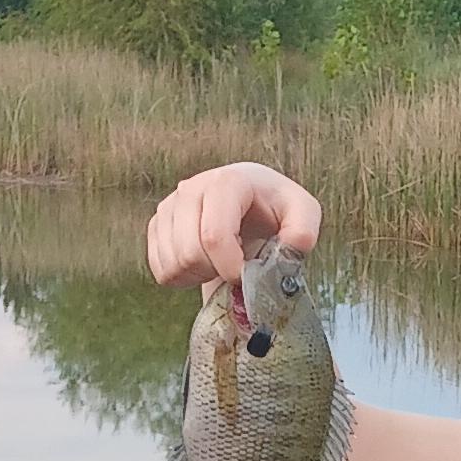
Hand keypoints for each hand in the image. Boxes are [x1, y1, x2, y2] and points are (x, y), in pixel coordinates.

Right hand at [146, 162, 322, 296]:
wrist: (249, 203)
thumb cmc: (275, 208)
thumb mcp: (302, 213)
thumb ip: (304, 229)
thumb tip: (293, 248)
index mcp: (226, 182)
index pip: (214, 236)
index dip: (230, 266)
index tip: (247, 275)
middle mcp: (190, 189)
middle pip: (189, 254)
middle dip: (215, 272)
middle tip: (235, 266)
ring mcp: (169, 207)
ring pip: (172, 264)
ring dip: (199, 276)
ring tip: (220, 263)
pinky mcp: (157, 225)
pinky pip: (160, 270)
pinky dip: (182, 278)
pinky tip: (203, 265)